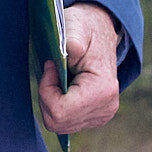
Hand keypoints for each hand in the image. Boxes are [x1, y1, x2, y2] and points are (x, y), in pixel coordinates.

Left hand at [37, 2, 121, 137]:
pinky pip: (65, 122)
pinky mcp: (96, 118)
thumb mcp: (76, 27)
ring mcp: (102, 115)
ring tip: (58, 78)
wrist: (101, 33)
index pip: (60, 111)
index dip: (46, 91)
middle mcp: (105, 108)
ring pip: (58, 124)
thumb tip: (70, 51)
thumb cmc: (85, 29)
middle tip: (52, 72)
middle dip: (46, 96)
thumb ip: (72, 41)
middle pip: (57, 121)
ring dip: (50, 101)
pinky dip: (57, 106)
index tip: (51, 67)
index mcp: (102, 89)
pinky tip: (63, 88)